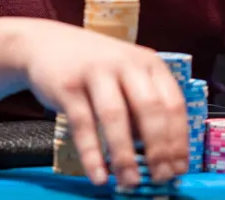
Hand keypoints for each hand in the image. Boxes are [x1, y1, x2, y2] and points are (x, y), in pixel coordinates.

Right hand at [18, 20, 187, 188]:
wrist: (46, 43)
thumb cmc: (95, 67)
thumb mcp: (127, 77)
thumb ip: (142, 107)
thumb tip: (159, 155)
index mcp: (149, 63)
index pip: (173, 103)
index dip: (178, 139)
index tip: (179, 168)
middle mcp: (125, 64)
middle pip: (149, 109)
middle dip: (158, 149)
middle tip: (160, 178)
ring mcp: (95, 72)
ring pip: (116, 116)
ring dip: (125, 154)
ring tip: (129, 181)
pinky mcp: (68, 85)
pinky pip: (82, 124)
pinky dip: (92, 154)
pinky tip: (98, 176)